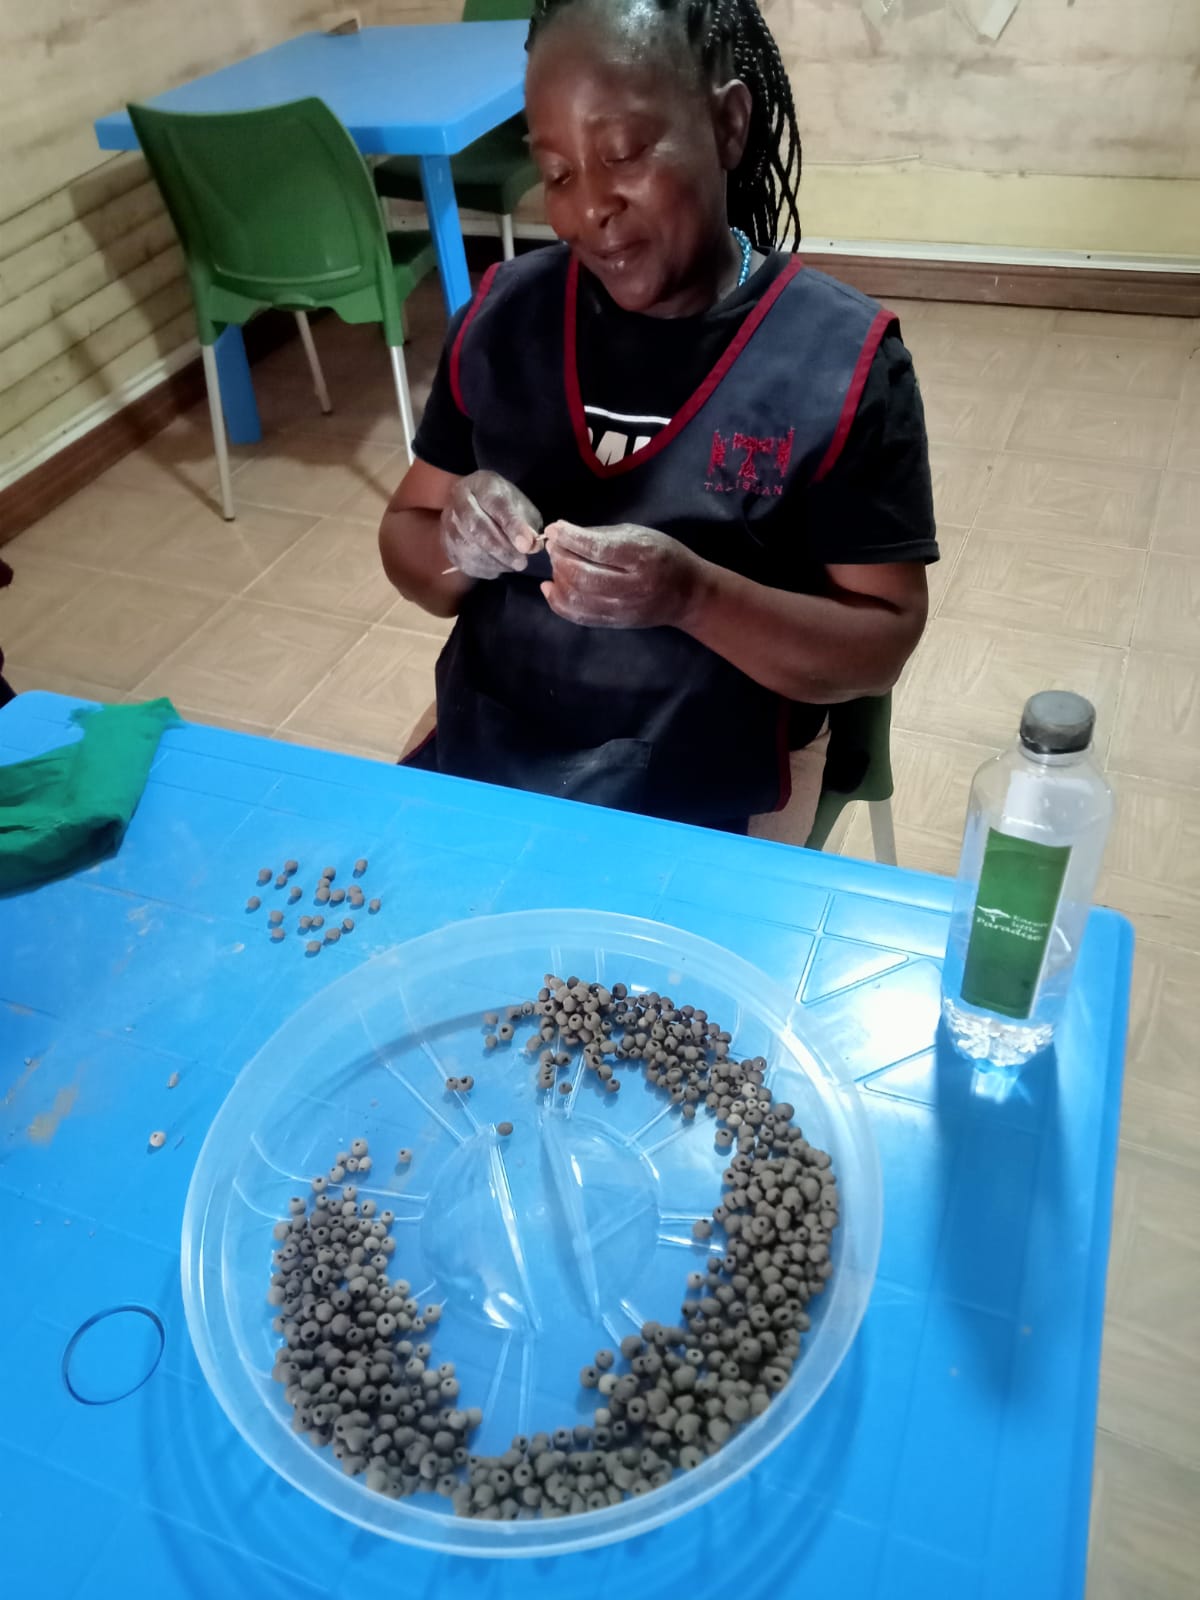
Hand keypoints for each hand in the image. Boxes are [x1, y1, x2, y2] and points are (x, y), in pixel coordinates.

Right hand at [441, 471, 542, 579]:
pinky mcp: (445, 542)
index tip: (526, 546)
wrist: (476, 503)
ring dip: (493, 561)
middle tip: (521, 563)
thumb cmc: (503, 504)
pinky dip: (483, 568)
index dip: (512, 526)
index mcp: (482, 484)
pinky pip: (462, 560)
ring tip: (512, 565)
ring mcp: (448, 521)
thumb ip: (528, 524)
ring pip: (467, 546)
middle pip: (476, 526)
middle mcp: (459, 500)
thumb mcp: (521, 507)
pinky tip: (498, 567)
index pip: (496, 504)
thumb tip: (531, 547)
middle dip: (501, 549)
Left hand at [541, 521, 702, 629]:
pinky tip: (550, 586)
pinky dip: (557, 600)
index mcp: (641, 557)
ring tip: (556, 563)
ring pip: (576, 598)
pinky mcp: (614, 623)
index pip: (597, 549)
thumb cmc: (664, 556)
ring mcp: (622, 609)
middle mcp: (632, 587)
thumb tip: (564, 535)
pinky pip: (577, 615)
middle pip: (582, 575)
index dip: (570, 538)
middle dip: (560, 557)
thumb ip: (603, 535)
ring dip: (557, 577)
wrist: (688, 595)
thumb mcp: (641, 535)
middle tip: (554, 546)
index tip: (554, 529)